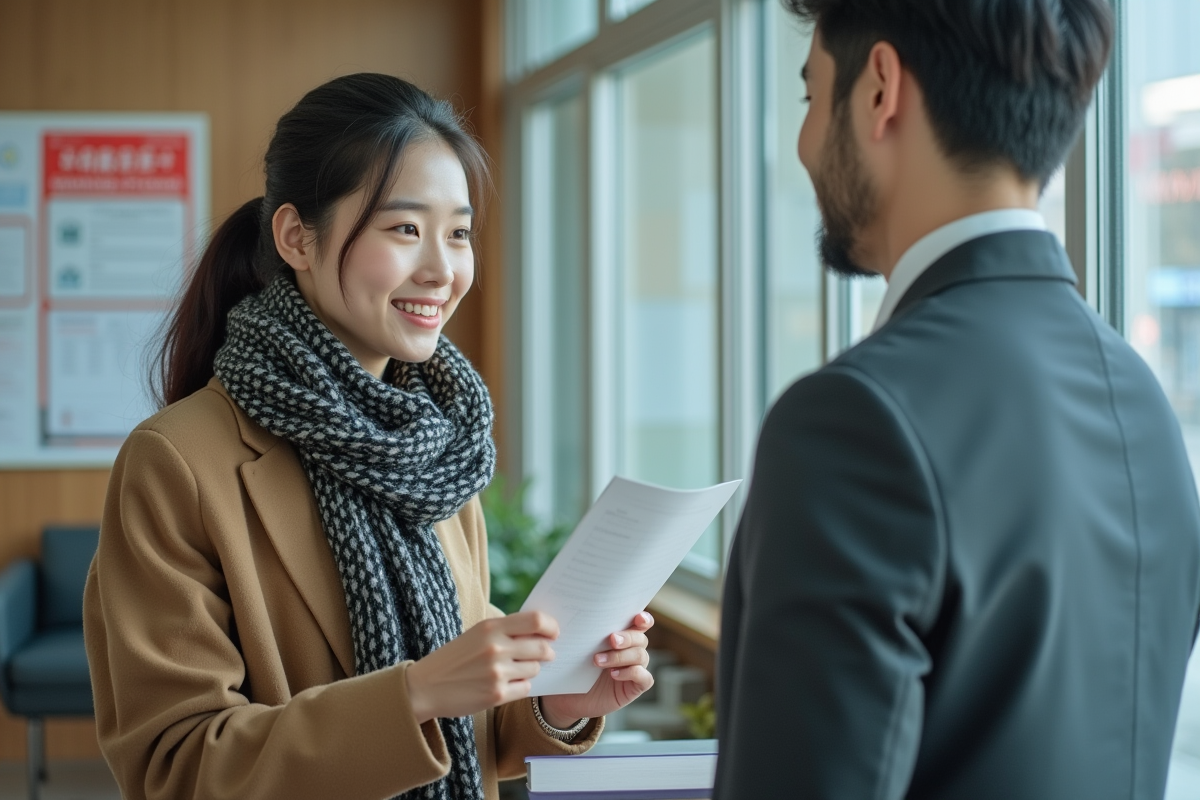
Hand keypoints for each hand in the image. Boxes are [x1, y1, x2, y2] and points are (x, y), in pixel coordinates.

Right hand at [406, 611, 557, 723]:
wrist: (426, 687)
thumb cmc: (455, 658)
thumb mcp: (477, 634)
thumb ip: (506, 630)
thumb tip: (541, 631)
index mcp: (491, 627)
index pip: (536, 620)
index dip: (551, 626)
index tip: (554, 632)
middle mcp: (495, 648)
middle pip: (542, 648)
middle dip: (547, 652)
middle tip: (545, 654)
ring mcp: (496, 672)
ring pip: (535, 669)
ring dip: (530, 670)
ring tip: (514, 670)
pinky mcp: (496, 694)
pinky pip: (526, 688)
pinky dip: (521, 686)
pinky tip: (506, 684)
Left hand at [538, 611, 654, 727]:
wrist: (567, 699)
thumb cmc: (572, 669)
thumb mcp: (577, 649)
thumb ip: (585, 633)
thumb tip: (579, 614)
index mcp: (621, 636)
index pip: (640, 623)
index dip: (643, 619)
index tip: (637, 618)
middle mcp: (631, 650)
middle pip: (641, 638)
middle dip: (628, 637)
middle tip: (611, 639)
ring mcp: (635, 669)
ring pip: (641, 656)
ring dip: (620, 656)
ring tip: (598, 661)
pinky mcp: (634, 687)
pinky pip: (644, 677)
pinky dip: (631, 673)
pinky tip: (614, 674)